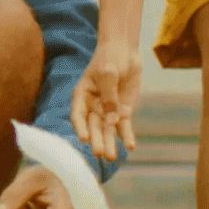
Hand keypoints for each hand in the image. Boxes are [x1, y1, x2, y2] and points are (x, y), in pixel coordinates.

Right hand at [71, 37, 143, 158]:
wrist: (125, 52)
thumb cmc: (110, 58)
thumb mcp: (108, 73)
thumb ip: (109, 95)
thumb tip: (111, 117)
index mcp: (82, 95)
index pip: (78, 114)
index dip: (80, 127)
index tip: (84, 138)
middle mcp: (92, 106)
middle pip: (93, 126)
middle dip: (96, 139)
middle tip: (99, 153)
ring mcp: (108, 111)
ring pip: (107, 130)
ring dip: (109, 143)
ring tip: (111, 157)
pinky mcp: (122, 112)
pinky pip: (124, 126)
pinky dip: (126, 136)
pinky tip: (130, 146)